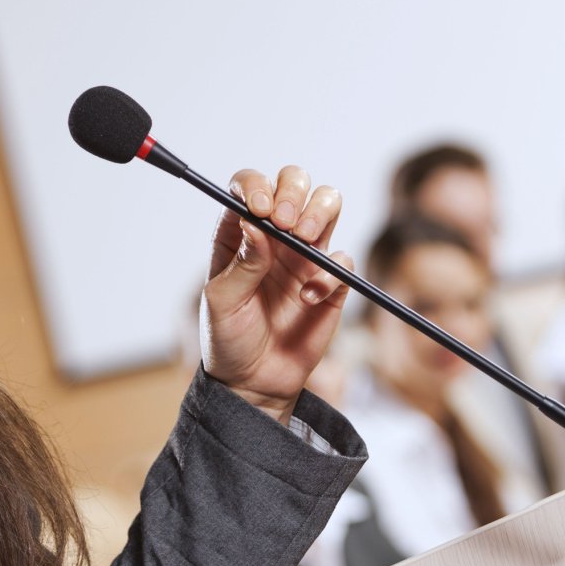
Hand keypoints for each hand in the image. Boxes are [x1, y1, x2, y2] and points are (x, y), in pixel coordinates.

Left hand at [201, 166, 353, 424]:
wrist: (254, 382)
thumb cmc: (228, 339)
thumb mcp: (221, 301)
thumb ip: (240, 263)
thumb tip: (255, 223)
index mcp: (239, 233)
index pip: (249, 185)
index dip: (257, 186)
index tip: (260, 209)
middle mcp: (273, 236)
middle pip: (293, 183)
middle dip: (293, 191)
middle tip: (286, 223)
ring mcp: (304, 255)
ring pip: (327, 204)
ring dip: (320, 211)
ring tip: (304, 239)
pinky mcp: (330, 282)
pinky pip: (342, 259)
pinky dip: (330, 273)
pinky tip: (307, 298)